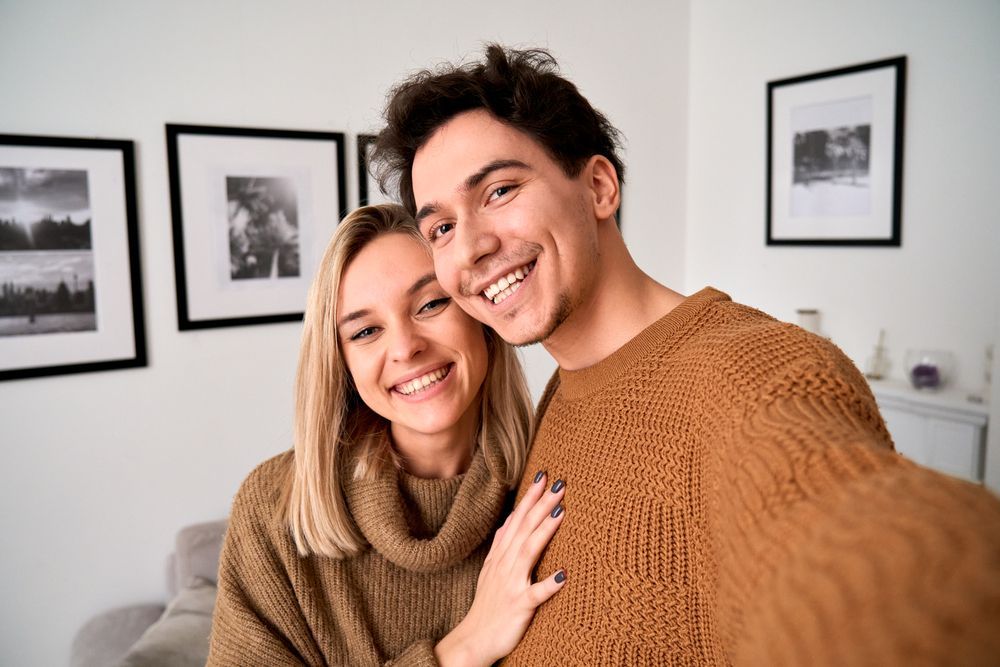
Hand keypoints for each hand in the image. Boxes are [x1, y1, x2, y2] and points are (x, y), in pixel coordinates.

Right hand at [435, 472, 566, 666]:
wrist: (473, 640)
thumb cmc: (487, 605)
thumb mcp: (491, 569)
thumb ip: (502, 544)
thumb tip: (512, 518)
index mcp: (501, 556)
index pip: (517, 520)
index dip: (530, 498)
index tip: (544, 476)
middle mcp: (505, 565)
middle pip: (524, 529)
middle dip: (541, 505)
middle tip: (558, 483)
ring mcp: (511, 585)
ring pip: (528, 552)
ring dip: (544, 531)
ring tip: (561, 512)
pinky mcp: (519, 607)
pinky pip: (535, 595)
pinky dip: (548, 585)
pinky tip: (564, 575)